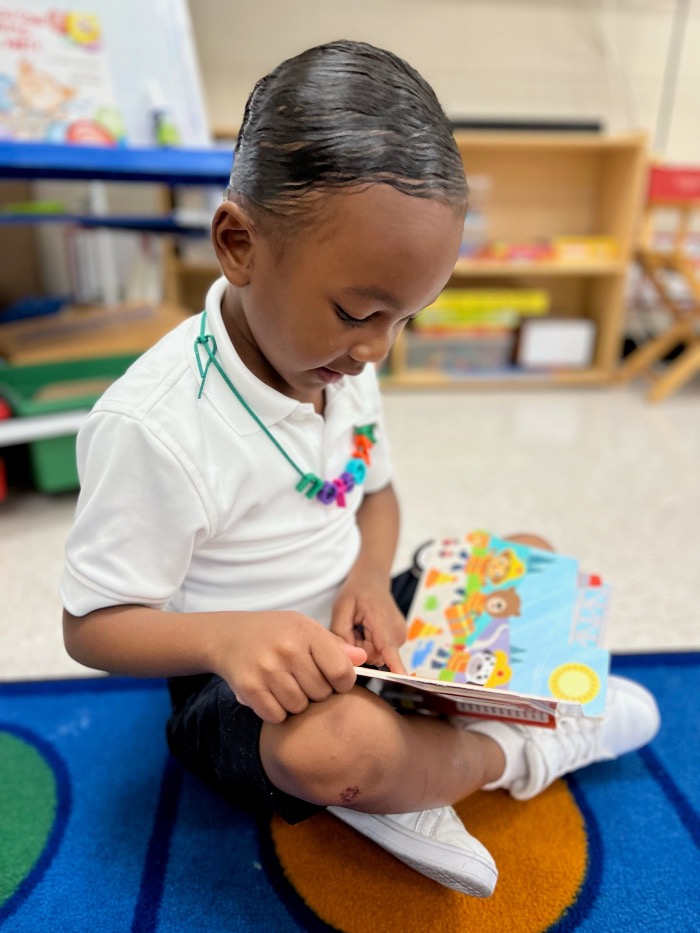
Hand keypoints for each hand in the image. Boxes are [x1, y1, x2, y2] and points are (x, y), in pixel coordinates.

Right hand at [207, 611, 366, 723]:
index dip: (343, 683)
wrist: (229, 636)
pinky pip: (277, 716)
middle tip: (303, 680)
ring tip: (287, 685)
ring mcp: (267, 669)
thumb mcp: (305, 629)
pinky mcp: (250, 688)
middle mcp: (287, 649)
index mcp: (306, 632)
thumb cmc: (275, 633)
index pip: (342, 671)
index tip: (335, 681)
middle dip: (317, 692)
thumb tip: (363, 660)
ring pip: (299, 706)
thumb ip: (334, 646)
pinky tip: (272, 694)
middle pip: (321, 693)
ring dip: (297, 703)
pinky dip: (277, 711)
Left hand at [330, 573, 406, 673]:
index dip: (395, 665)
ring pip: (377, 655)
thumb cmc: (356, 592)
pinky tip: (367, 629)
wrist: (372, 580)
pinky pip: (381, 651)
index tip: (403, 679)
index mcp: (381, 620)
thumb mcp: (341, 608)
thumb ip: (341, 634)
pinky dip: (370, 644)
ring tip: (360, 626)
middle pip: (374, 656)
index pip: (388, 648)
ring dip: (364, 646)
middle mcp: (396, 631)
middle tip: (353, 628)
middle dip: (359, 648)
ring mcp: (400, 635)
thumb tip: (347, 658)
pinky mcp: (399, 639)